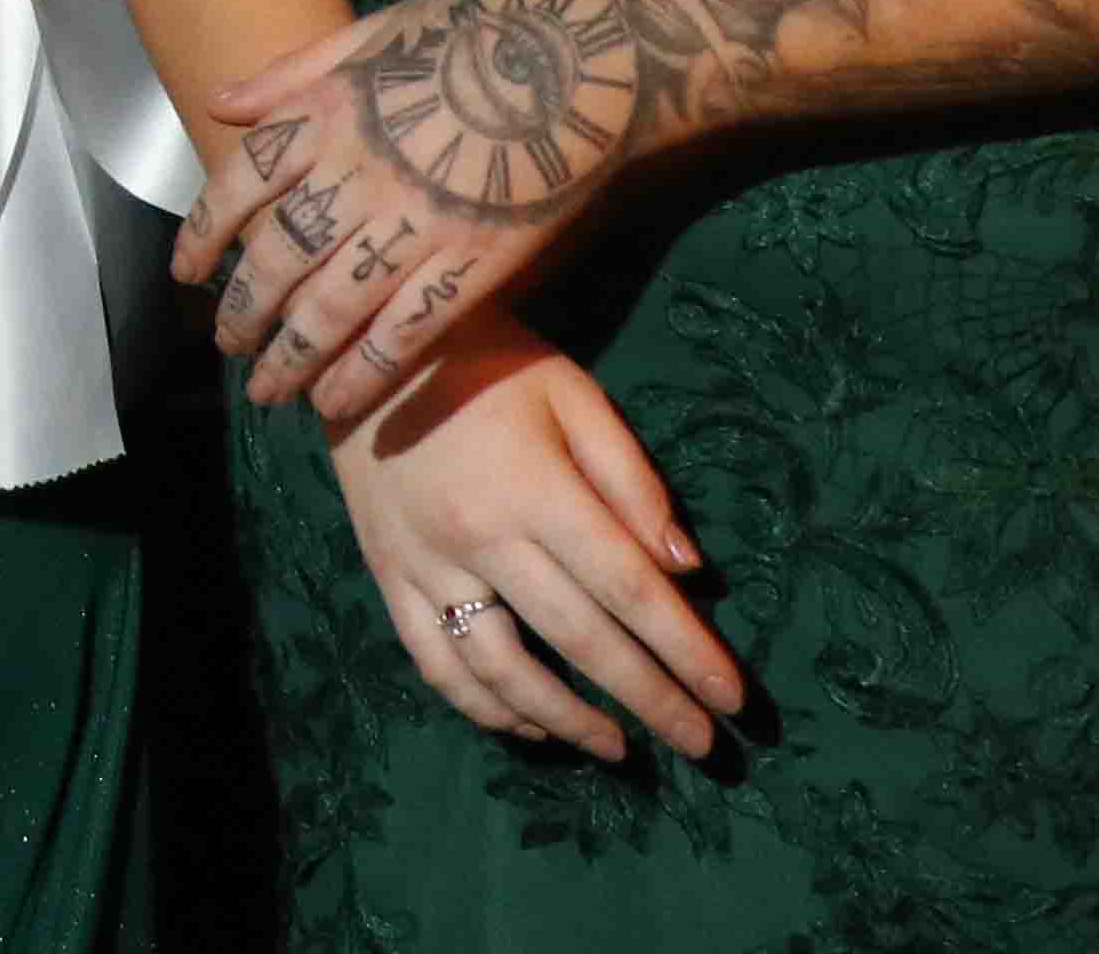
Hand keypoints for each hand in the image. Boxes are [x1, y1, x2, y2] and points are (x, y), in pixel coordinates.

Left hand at [177, 0, 650, 422]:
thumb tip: (218, 102)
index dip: (204, 235)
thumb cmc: (477, 33)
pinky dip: (364, 376)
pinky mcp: (475, 262)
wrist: (582, 54)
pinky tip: (337, 404)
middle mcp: (359, 172)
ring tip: (267, 389)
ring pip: (331, 306)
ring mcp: (417, 222)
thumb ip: (291, 73)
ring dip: (290, 356)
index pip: (240, 183)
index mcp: (328, 112)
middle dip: (242, 310)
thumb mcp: (372, 31)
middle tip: (226, 344)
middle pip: (278, 256)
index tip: (186, 273)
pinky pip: (405, 333)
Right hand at [324, 326, 744, 760]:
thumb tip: (686, 567)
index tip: (731, 699)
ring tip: (618, 748)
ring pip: (500, 670)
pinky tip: (527, 725)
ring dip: (566, 721)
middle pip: (579, 640)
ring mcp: (426, 565)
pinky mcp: (389, 577)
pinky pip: (436, 662)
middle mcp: (481, 539)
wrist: (367, 350)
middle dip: (649, 701)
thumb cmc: (488, 366)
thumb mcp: (573, 396)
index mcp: (536, 489)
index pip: (628, 588)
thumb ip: (631, 479)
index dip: (685, 649)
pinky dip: (484, 706)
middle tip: (701, 746)